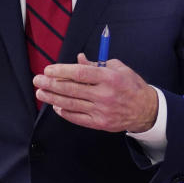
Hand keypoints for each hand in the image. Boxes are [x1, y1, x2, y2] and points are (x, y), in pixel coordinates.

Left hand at [33, 53, 157, 132]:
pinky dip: (64, 112)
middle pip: (71, 89)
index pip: (80, 73)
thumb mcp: (118, 68)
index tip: (49, 70)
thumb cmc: (131, 85)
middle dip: (51, 84)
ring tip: (41, 93)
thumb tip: (78, 59)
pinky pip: (77, 117)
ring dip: (53, 98)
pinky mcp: (99, 123)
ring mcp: (101, 110)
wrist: (145, 110)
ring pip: (71, 103)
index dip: (61, 71)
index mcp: (109, 78)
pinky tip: (55, 106)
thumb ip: (97, 64)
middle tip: (38, 80)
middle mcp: (104, 94)